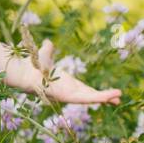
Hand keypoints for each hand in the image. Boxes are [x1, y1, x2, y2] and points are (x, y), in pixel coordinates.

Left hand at [5, 36, 122, 105]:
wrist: (24, 71)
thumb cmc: (32, 66)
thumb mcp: (45, 55)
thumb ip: (48, 49)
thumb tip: (48, 42)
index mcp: (66, 84)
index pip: (84, 89)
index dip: (95, 91)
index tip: (106, 93)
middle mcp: (68, 91)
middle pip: (90, 96)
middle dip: (104, 98)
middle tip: (118, 100)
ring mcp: (69, 96)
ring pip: (90, 98)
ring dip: (105, 98)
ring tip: (119, 99)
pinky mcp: (68, 97)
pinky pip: (86, 99)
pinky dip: (99, 98)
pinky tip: (111, 98)